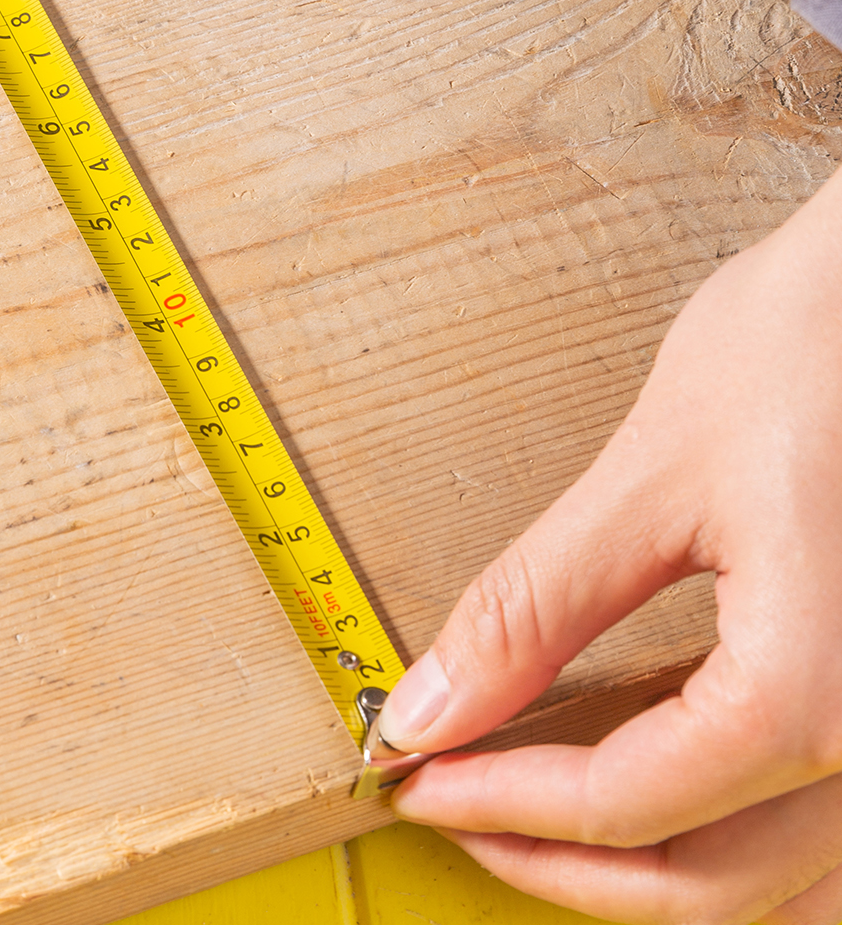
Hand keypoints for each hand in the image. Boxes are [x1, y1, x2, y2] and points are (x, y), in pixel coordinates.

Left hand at [378, 165, 841, 924]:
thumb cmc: (814, 344)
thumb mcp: (653, 474)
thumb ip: (536, 606)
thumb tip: (432, 705)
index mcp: (817, 691)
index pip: (629, 807)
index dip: (500, 804)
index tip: (413, 777)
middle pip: (708, 885)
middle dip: (560, 862)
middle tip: (452, 805)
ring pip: (785, 892)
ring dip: (656, 874)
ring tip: (540, 819)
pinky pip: (830, 838)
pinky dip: (738, 844)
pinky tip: (666, 799)